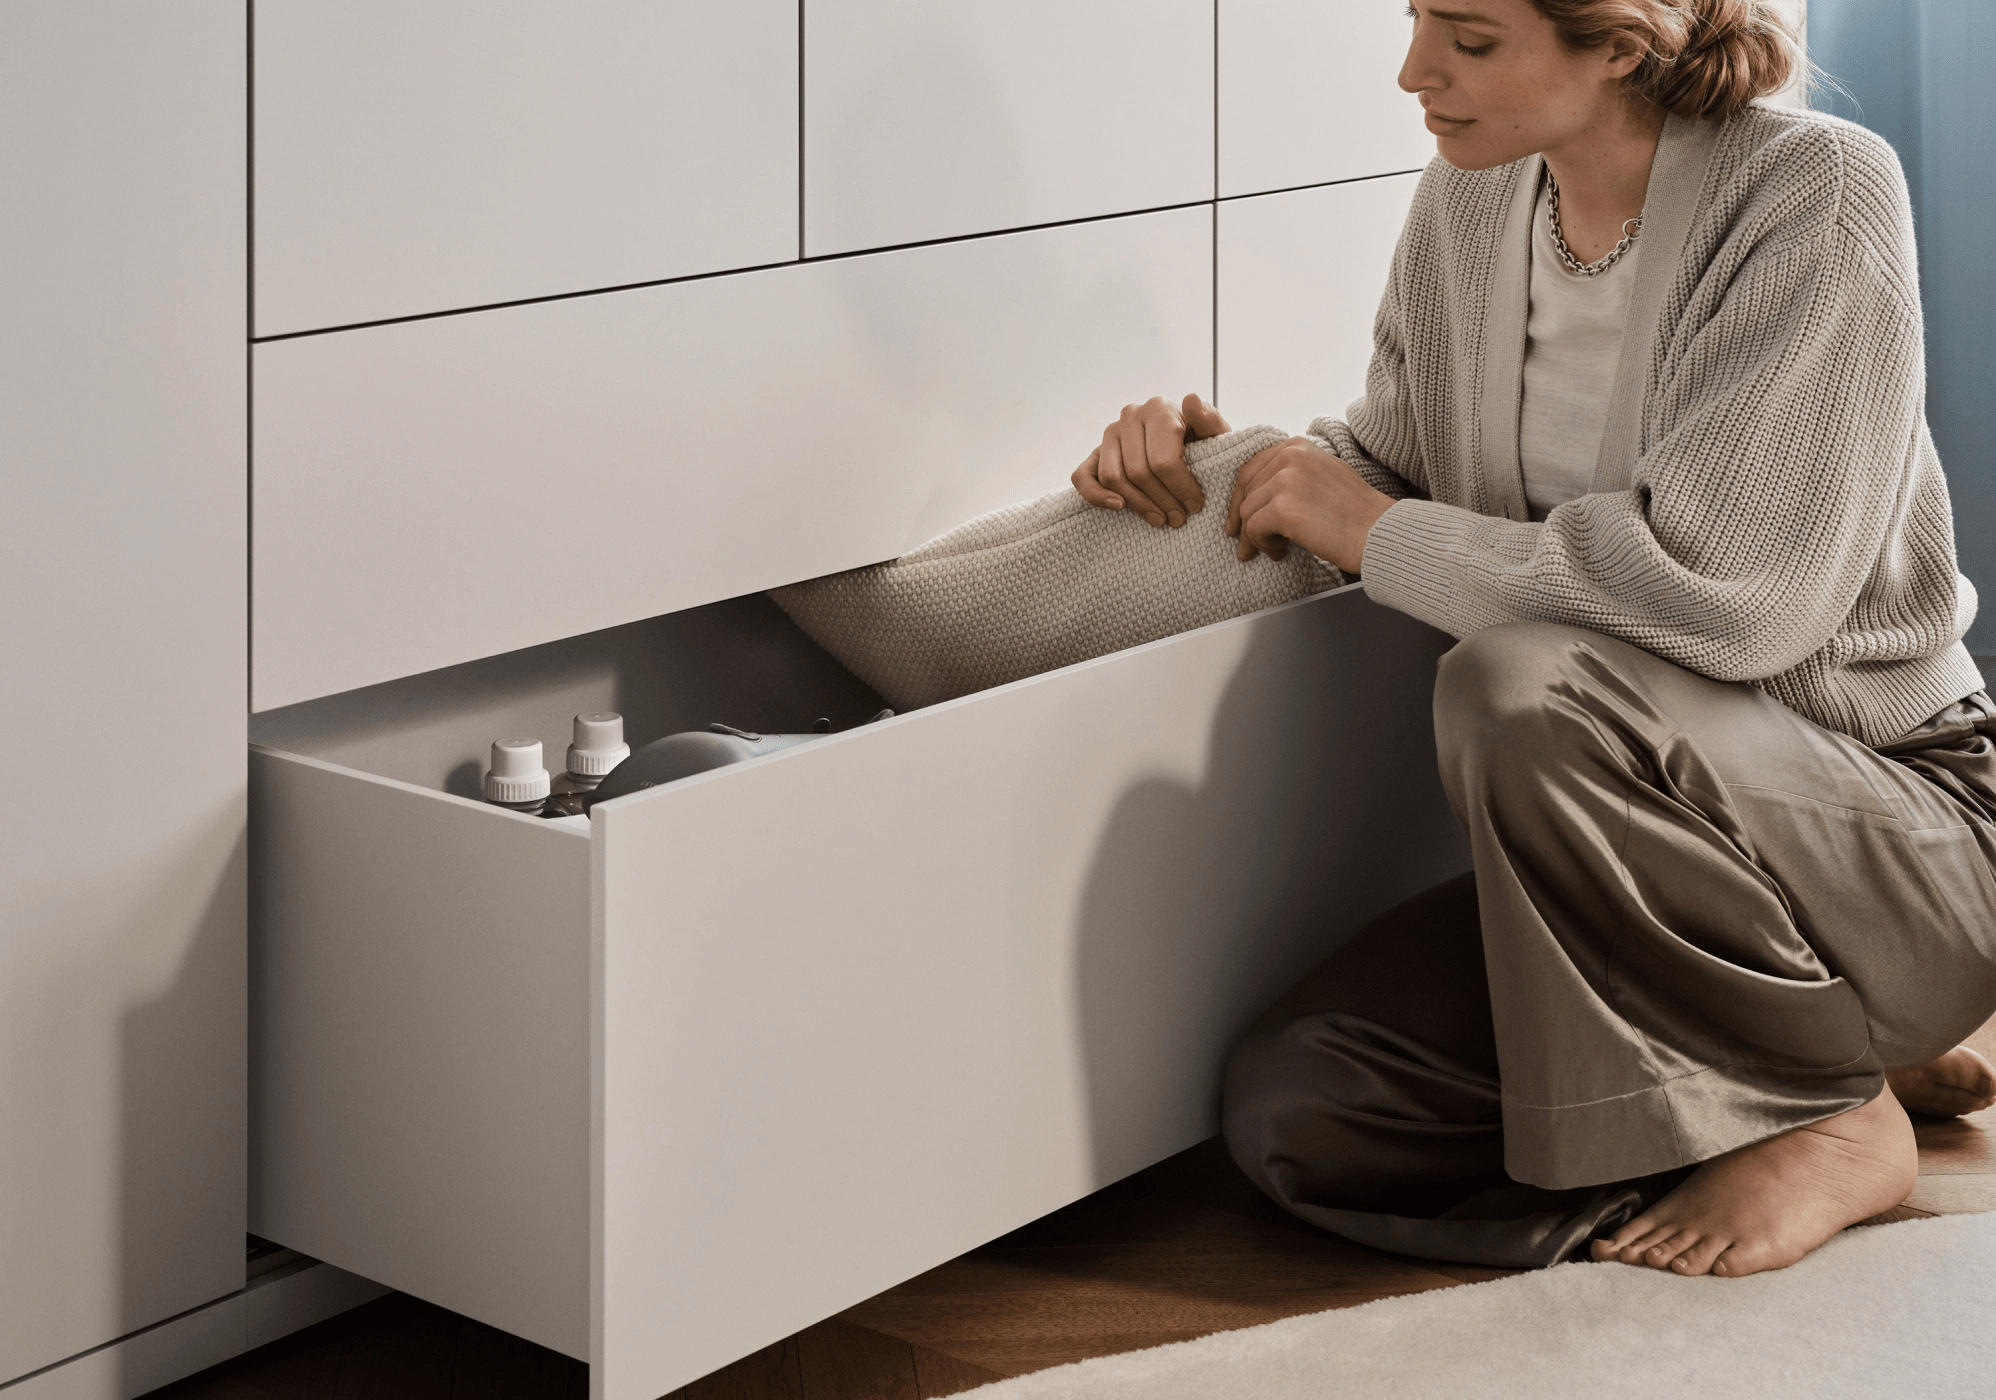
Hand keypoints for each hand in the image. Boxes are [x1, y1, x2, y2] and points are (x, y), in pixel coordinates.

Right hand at [1072, 393, 1231, 527]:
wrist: (1186, 448)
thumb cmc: (1203, 444)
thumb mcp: (1216, 436)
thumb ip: (1211, 421)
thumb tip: (1191, 400)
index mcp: (1159, 408)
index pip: (1163, 459)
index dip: (1180, 488)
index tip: (1195, 506)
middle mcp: (1130, 416)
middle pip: (1139, 472)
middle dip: (1162, 501)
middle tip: (1179, 519)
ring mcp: (1109, 434)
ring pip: (1114, 478)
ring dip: (1138, 505)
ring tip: (1161, 518)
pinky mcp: (1094, 453)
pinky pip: (1082, 478)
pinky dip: (1097, 496)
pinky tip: (1119, 507)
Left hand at [1225, 436, 1393, 575]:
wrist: (1379, 532)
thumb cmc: (1356, 512)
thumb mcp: (1322, 475)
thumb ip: (1291, 476)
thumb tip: (1259, 497)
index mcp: (1297, 447)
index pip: (1251, 469)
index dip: (1240, 497)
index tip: (1237, 519)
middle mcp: (1289, 457)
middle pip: (1246, 492)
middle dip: (1242, 521)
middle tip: (1244, 546)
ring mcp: (1285, 481)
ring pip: (1248, 512)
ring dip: (1255, 537)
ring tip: (1272, 550)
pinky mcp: (1283, 509)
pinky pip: (1254, 530)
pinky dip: (1262, 545)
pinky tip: (1279, 553)